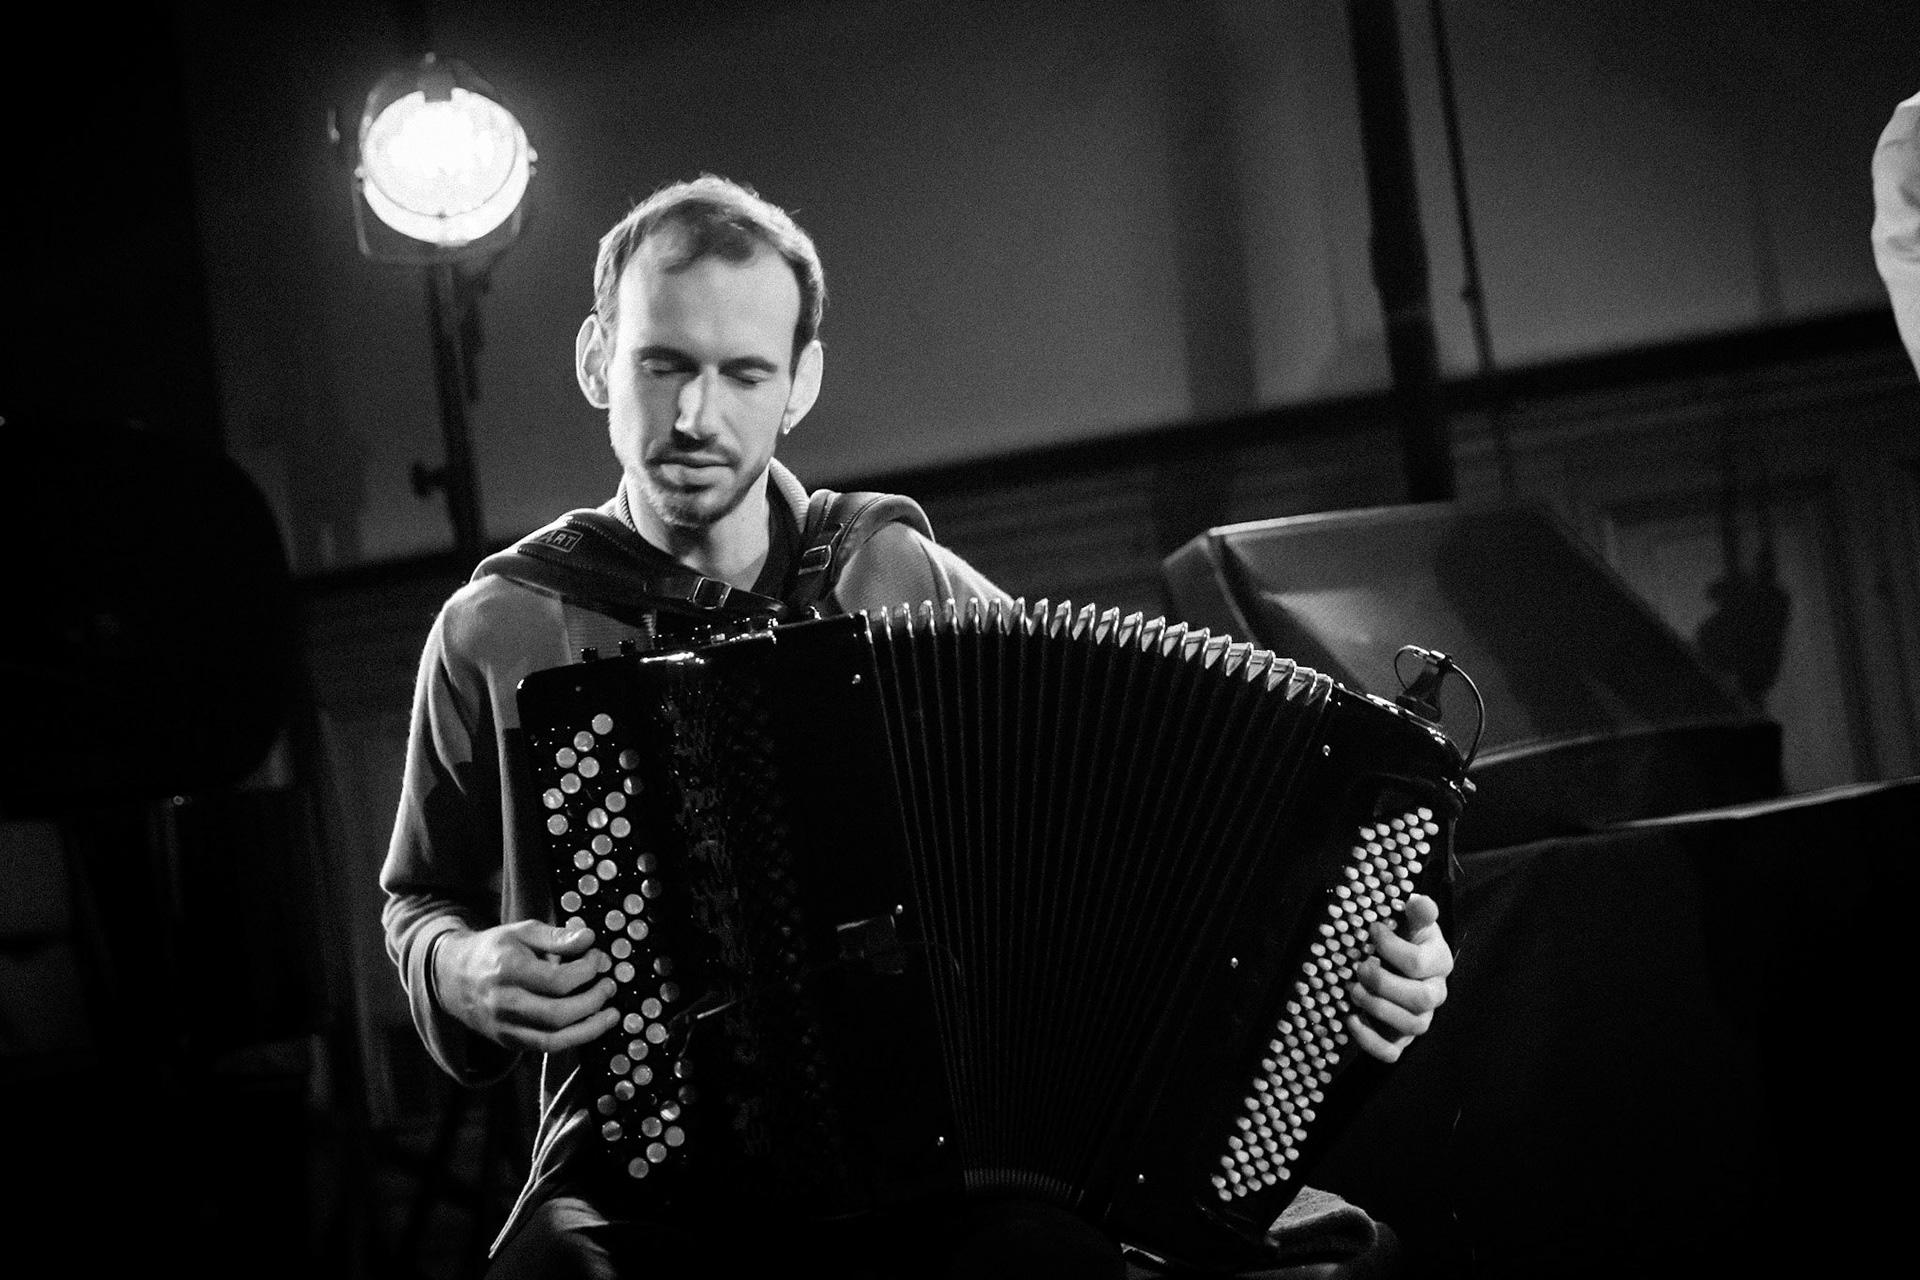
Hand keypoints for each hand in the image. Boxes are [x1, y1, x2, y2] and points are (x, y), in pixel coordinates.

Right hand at [434, 920, 620, 1052]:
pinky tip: (589, 1026)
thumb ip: (556, 936)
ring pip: (553, 1040)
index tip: (598, 958)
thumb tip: (588, 938)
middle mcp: (504, 1003)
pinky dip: (572, 1040)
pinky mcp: (508, 1041)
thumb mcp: (522, 931)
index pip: (557, 980)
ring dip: (590, 1029)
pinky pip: (545, 1048)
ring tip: (611, 1013)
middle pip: (557, 1014)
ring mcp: (504, 1027)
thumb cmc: (494, 950)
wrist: (453, 977)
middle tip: (609, 986)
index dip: (587, 970)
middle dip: (592, 1001)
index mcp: (508, 970)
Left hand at [1347, 893, 1451, 1063]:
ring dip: (1378, 1008)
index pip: (1419, 962)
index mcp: (1439, 963)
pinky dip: (1369, 1041)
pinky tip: (1351, 1019)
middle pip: (1421, 999)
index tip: (1371, 930)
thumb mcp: (1411, 923)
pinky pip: (1392, 1052)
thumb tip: (1418, 901)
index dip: (1390, 947)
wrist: (1401, 965)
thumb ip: (1418, 913)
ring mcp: (1421, 1018)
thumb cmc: (1405, 940)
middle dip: (1384, 983)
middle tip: (1360, 967)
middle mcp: (1435, 993)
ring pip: (1412, 1026)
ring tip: (1353, 990)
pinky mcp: (1401, 1039)